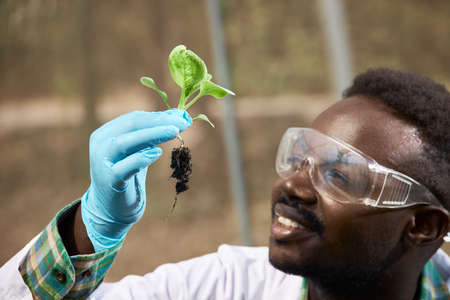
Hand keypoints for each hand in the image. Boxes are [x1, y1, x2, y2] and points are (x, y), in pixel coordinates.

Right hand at [81, 109, 191, 251]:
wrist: (112, 208)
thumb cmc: (128, 175)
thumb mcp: (141, 151)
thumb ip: (155, 132)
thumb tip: (180, 115)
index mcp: (106, 133)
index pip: (134, 118)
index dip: (159, 116)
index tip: (182, 117)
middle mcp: (101, 144)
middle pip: (130, 126)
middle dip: (158, 122)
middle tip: (183, 122)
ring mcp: (102, 163)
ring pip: (124, 143)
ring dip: (152, 134)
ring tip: (174, 131)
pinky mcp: (109, 181)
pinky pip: (124, 167)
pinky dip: (140, 158)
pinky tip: (157, 153)